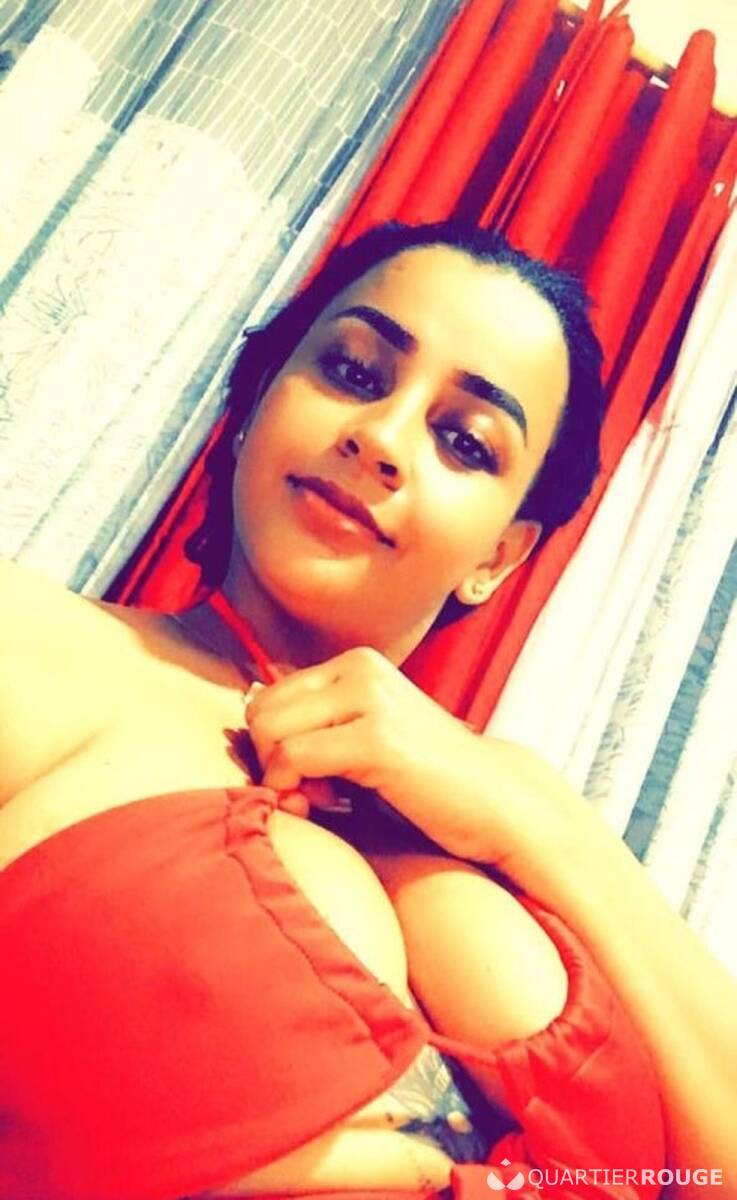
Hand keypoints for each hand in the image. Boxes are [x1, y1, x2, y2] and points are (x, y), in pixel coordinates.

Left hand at [244, 645, 506, 860]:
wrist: (496, 801)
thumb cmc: (426, 782)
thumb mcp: (366, 737)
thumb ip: (318, 726)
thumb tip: (250, 724)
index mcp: (357, 663)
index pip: (268, 696)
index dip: (273, 745)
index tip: (308, 779)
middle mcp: (362, 668)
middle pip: (260, 711)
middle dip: (271, 760)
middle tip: (312, 793)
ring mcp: (371, 698)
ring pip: (269, 731)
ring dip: (280, 777)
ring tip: (322, 799)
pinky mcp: (377, 738)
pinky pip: (292, 757)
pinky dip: (290, 789)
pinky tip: (323, 806)